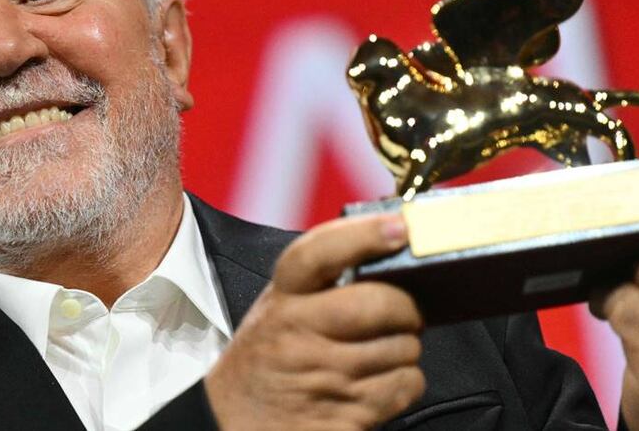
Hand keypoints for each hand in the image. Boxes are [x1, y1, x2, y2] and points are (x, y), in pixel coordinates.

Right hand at [205, 214, 425, 430]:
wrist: (232, 422)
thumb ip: (320, 284)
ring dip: (406, 350)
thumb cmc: (266, 359)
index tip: (399, 227)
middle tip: (405, 313)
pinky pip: (403, 387)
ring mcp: (322, 380)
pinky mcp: (342, 417)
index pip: (319, 254)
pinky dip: (405, 383)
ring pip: (402, 349)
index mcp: (282, 300)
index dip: (363, 235)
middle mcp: (298, 336)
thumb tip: (388, 252)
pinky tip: (381, 382)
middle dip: (407, 308)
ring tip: (385, 351)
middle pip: (378, 305)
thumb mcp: (277, 311)